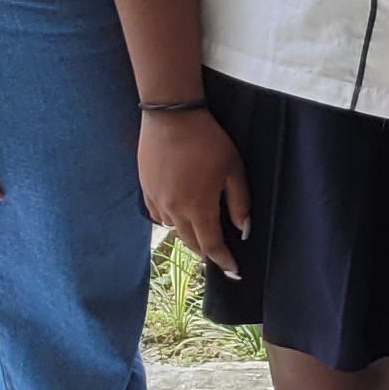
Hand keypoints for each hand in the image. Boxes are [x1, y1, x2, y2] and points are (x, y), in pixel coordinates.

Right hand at [139, 108, 252, 273]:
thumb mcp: (233, 170)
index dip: (224, 261)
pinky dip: (172, 223)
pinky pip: (159, 217)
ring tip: (202, 237)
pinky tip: (180, 217)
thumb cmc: (208, 141)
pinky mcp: (146, 190)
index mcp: (198, 207)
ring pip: (174, 231)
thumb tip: (242, 229)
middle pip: (191, 243)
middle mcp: (174, 209)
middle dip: (207, 253)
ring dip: (189, 237)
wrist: (171, 118)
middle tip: (220, 257)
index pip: (212, 245)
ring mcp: (157, 200)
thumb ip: (239, 202)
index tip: (234, 271)